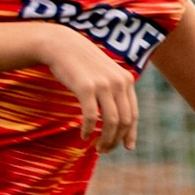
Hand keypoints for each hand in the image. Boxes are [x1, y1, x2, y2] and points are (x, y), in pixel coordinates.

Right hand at [33, 28, 136, 152]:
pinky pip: (92, 116)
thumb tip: (117, 114)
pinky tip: (84, 135)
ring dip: (106, 139)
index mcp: (126, 80)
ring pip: (111, 122)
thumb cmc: (79, 61)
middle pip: (124, 121)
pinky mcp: (86, 88)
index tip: (126, 147)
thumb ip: (113, 89)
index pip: (133, 114)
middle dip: (116, 140)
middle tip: (105, 150)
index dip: (131, 133)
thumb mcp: (103, 73)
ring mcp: (103, 85)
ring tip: (97, 148)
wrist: (60, 44)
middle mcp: (119, 83)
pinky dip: (90, 130)